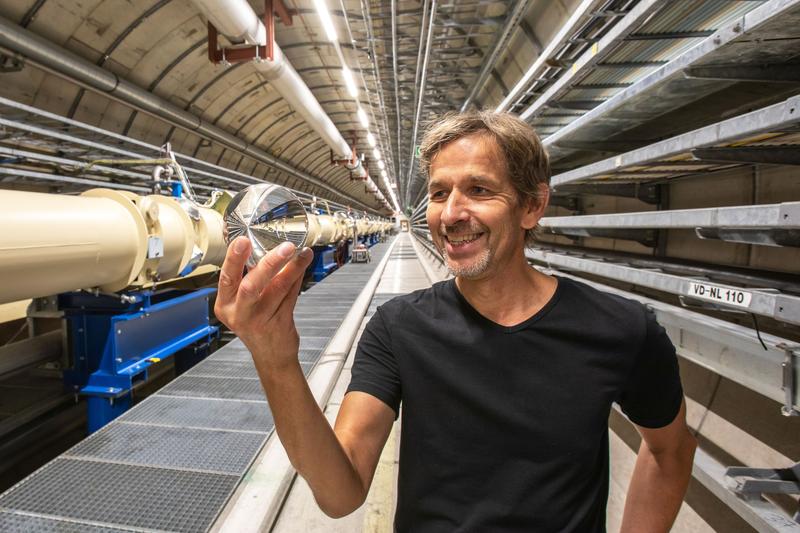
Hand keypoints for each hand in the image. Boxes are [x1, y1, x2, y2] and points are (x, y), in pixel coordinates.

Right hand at [214, 237, 313, 369]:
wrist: (271, 355)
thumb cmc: (257, 324)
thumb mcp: (243, 304)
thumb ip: (250, 279)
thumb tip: (263, 247)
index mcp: (225, 305)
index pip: (226, 278)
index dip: (233, 259)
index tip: (242, 240)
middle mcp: (239, 314)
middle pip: (251, 286)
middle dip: (268, 264)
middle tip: (285, 247)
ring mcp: (260, 320)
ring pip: (278, 288)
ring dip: (292, 268)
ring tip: (302, 253)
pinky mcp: (280, 323)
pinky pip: (291, 295)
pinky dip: (297, 277)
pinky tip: (303, 265)